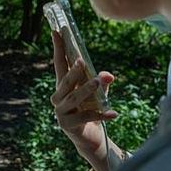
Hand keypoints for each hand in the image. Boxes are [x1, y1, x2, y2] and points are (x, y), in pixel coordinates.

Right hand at [50, 31, 117, 154]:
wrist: (89, 139)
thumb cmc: (90, 111)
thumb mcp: (97, 94)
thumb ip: (102, 83)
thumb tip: (109, 74)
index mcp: (62, 86)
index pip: (59, 64)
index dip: (58, 48)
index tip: (56, 31)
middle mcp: (58, 98)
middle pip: (65, 81)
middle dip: (74, 71)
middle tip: (82, 60)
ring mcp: (61, 112)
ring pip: (74, 98)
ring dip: (87, 89)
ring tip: (98, 82)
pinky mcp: (69, 125)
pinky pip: (86, 117)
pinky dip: (101, 115)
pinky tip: (113, 113)